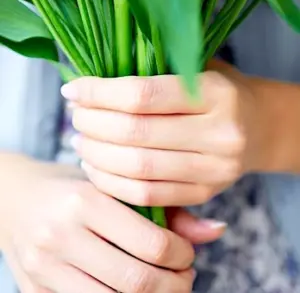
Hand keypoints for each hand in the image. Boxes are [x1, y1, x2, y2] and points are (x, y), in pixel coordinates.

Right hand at [1, 156, 207, 292]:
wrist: (13, 196)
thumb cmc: (72, 185)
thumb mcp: (113, 185)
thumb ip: (165, 208)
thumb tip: (217, 231)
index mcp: (85, 200)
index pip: (152, 244)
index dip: (183, 256)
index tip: (186, 253)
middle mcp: (61, 235)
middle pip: (137, 282)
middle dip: (175, 286)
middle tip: (183, 276)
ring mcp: (43, 268)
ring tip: (162, 285)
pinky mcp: (33, 291)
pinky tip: (129, 291)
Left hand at [62, 61, 259, 207]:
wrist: (260, 126)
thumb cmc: (219, 89)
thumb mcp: (197, 67)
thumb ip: (154, 70)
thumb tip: (91, 80)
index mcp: (216, 92)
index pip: (142, 95)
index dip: (98, 93)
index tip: (72, 89)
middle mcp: (220, 133)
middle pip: (135, 134)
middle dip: (92, 124)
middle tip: (75, 115)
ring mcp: (215, 169)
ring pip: (138, 169)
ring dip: (96, 156)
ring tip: (80, 140)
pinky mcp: (206, 194)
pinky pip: (149, 195)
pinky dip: (113, 183)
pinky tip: (96, 167)